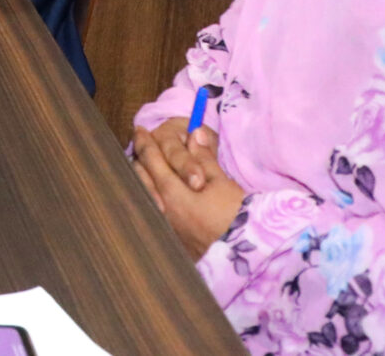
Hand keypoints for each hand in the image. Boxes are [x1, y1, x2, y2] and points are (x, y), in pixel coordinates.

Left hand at [133, 120, 247, 259]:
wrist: (245, 254)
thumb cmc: (237, 216)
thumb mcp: (222, 183)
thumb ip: (204, 158)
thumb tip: (195, 133)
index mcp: (172, 191)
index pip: (151, 160)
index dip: (145, 142)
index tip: (140, 130)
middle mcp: (162, 208)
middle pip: (140, 176)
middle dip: (139, 158)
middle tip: (141, 144)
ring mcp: (164, 225)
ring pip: (143, 194)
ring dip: (143, 177)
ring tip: (145, 165)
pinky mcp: (172, 238)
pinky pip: (152, 210)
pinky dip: (150, 195)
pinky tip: (156, 192)